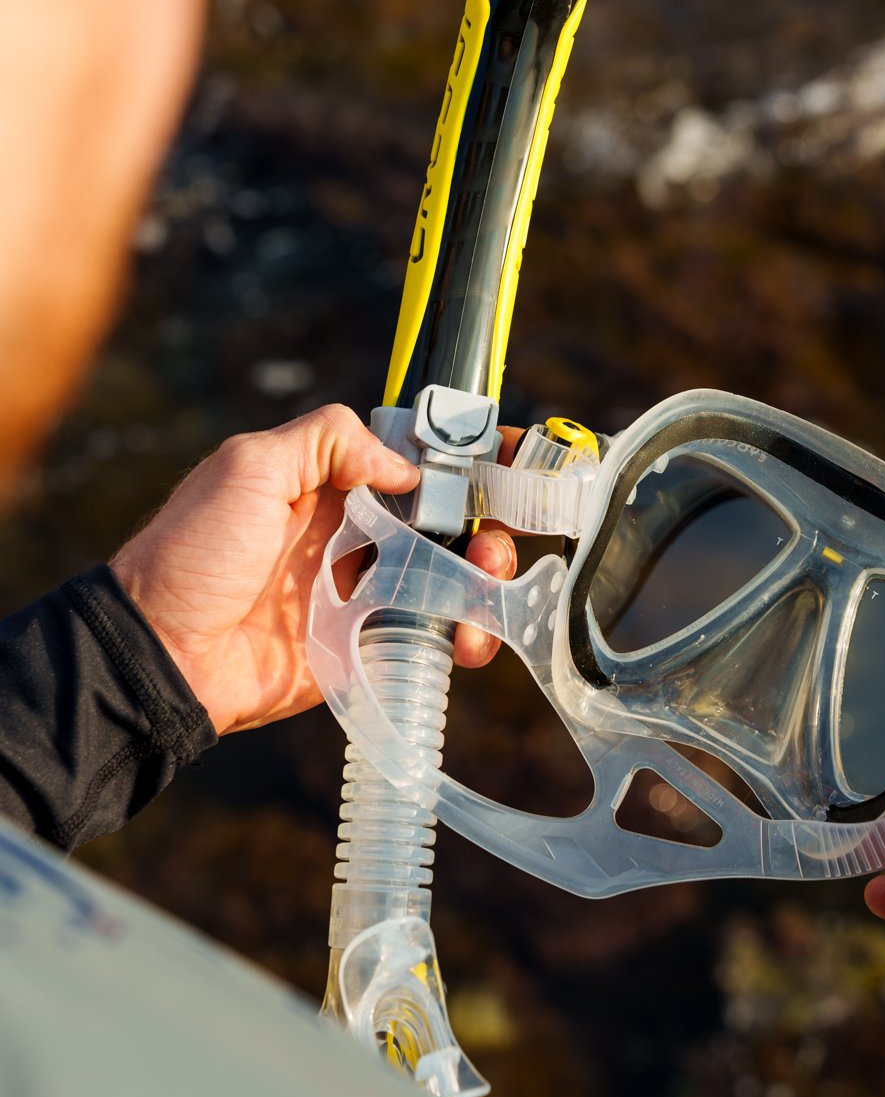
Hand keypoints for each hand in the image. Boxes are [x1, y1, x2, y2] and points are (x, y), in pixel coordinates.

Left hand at [111, 404, 518, 735]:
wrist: (160, 654)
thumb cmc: (192, 553)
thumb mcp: (248, 466)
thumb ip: (327, 442)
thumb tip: (405, 467)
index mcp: (330, 483)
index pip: (413, 457)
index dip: (467, 454)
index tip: (513, 453)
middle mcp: (353, 531)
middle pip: (447, 517)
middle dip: (490, 517)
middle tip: (504, 531)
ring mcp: (361, 591)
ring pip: (450, 575)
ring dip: (485, 574)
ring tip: (490, 580)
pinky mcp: (364, 647)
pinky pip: (429, 635)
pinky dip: (464, 634)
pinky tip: (471, 638)